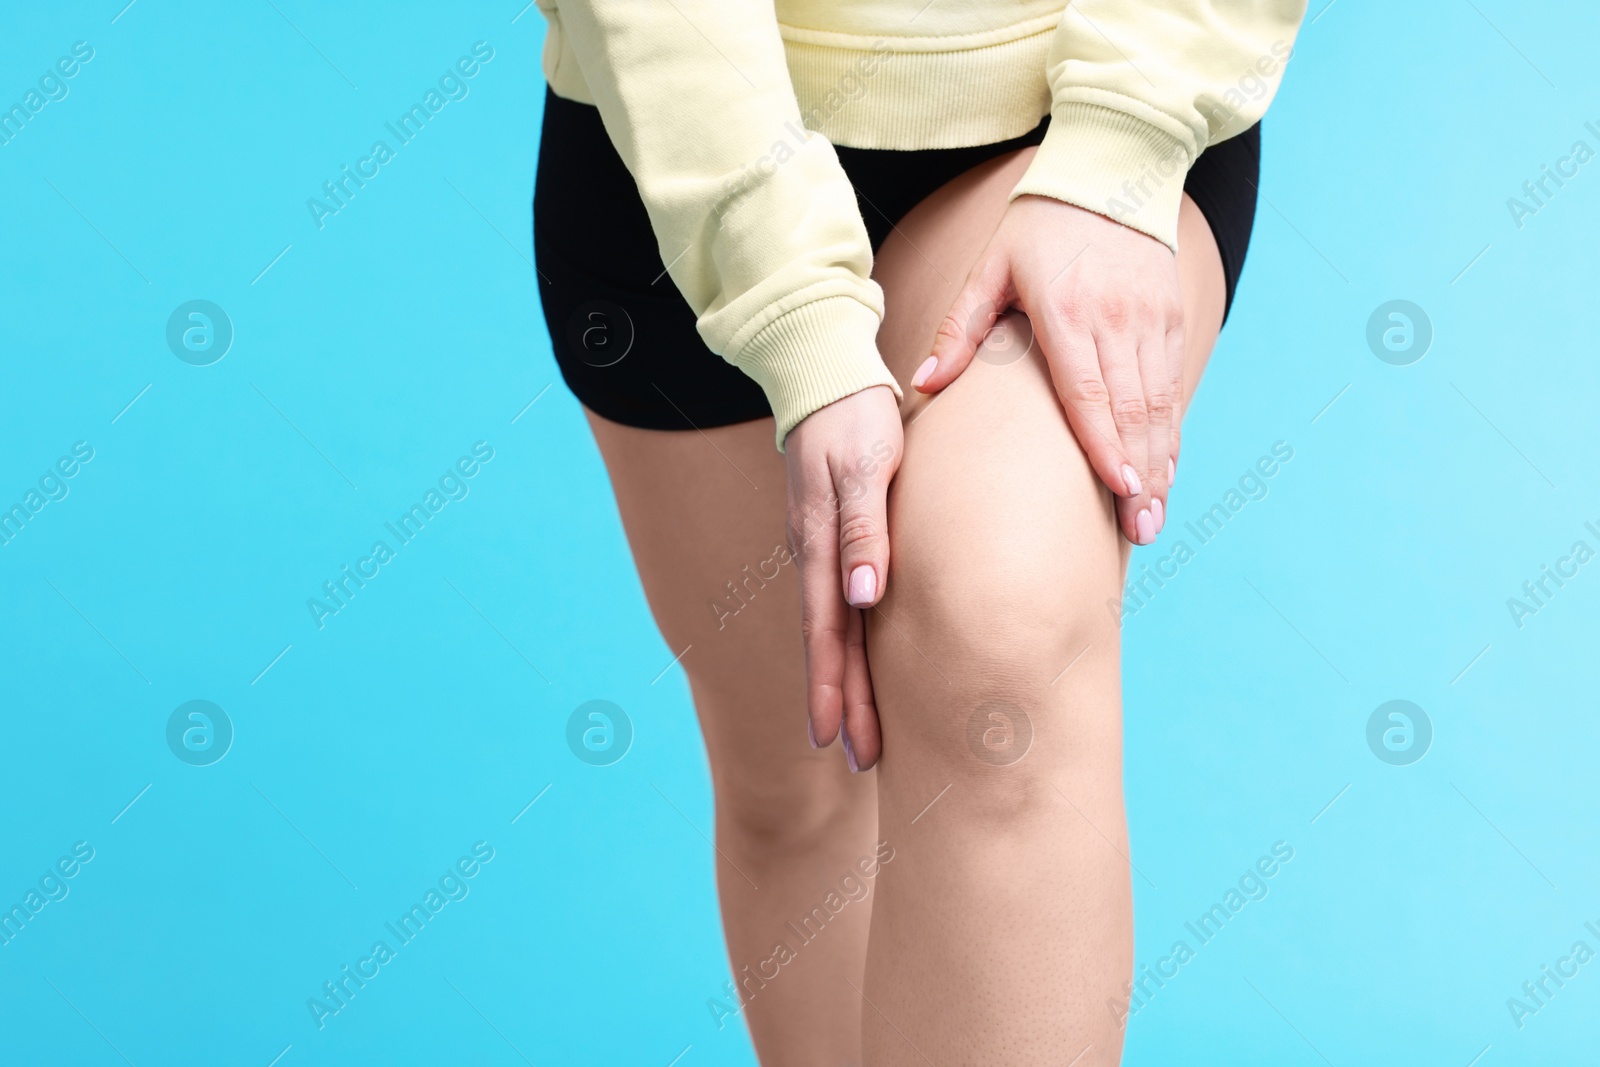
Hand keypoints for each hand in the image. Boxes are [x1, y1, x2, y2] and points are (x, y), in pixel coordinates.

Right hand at [784, 384, 902, 772]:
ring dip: (845, 682)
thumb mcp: (864, 466)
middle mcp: (814, 555)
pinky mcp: (832, 539)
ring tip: (857, 733)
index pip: (828, 632)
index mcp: (819, 544)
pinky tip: (857, 666)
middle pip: (829, 644)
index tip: (837, 738)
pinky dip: (846, 645)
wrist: (827, 372)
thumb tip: (862, 597)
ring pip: (833, 630)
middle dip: (843, 703)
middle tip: (859, 760)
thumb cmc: (855, 416)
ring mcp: (819, 549)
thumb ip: (863, 530)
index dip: (834, 687)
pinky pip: (837, 605)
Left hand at [913, 195, 1181, 544]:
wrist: (1107, 172)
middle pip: (1132, 410)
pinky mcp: (1171, 316)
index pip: (1088, 390)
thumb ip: (957, 331)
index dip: (1106, 443)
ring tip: (1154, 515)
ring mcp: (1149, 318)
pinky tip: (1167, 471)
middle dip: (1140, 475)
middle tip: (1142, 530)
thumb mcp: (988, 269)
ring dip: (1161, 464)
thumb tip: (922, 386)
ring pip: (1159, 404)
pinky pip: (1172, 385)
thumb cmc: (1035, 228)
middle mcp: (1115, 318)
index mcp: (1065, 311)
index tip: (1120, 489)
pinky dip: (1171, 431)